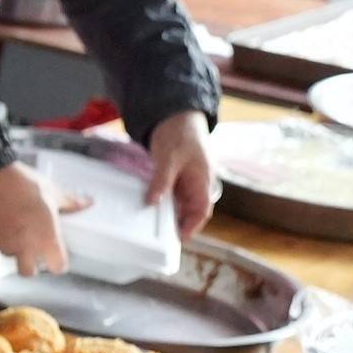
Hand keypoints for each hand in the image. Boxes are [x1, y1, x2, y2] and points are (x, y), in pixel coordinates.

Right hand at [0, 163, 68, 275]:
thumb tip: (88, 203)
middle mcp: (25, 247)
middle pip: (29, 272)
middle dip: (32, 265)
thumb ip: (71, 203)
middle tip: (35, 250)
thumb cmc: (24, 185)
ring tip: (18, 229)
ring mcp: (5, 244)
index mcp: (46, 239)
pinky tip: (4, 222)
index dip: (58, 262)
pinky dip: (1, 238)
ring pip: (11, 256)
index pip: (58, 267)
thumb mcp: (53, 192)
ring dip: (16, 249)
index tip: (58, 254)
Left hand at [145, 112, 216, 233]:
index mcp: (203, 180)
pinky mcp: (176, 178)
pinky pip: (171, 195)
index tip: (179, 237)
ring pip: (180, 204)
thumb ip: (162, 180)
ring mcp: (186, 181)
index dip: (193, 225)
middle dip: (178, 224)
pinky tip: (150, 207)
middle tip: (160, 237)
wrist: (176, 115)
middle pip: (190, 211)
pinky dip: (163, 202)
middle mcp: (197, 184)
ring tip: (152, 226)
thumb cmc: (180, 133)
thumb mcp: (169, 158)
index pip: (202, 210)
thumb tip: (152, 202)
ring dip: (169, 214)